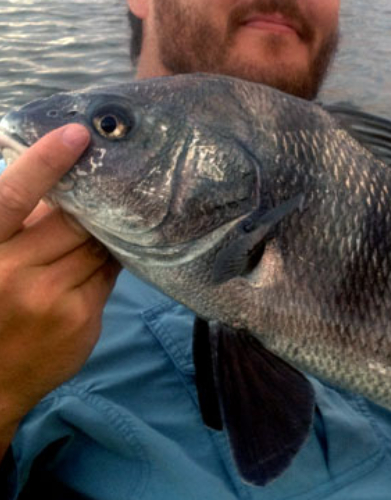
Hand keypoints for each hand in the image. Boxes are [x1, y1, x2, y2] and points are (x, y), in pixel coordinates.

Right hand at [0, 124, 119, 435]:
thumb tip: (51, 181)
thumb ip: (12, 226)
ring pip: (97, 247)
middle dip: (89, 205)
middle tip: (105, 184)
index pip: (14, 197)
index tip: (76, 134)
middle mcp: (13, 274)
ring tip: (108, 221)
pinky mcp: (82, 321)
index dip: (45, 162)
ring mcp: (52, 299)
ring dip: (104, 233)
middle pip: (73, 221)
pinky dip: (106, 262)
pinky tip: (99, 260)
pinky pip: (107, 275)